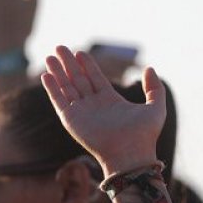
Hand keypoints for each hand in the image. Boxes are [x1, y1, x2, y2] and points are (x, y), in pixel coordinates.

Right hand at [40, 46, 166, 176]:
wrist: (131, 154)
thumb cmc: (144, 135)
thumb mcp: (156, 107)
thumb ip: (154, 87)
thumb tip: (149, 68)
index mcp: (110, 101)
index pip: (95, 78)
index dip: (87, 64)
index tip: (80, 52)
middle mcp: (94, 106)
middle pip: (78, 79)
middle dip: (69, 64)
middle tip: (60, 47)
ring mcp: (81, 113)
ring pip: (66, 88)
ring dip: (57, 72)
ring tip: (49, 56)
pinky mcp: (71, 121)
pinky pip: (59, 102)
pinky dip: (52, 89)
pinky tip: (46, 75)